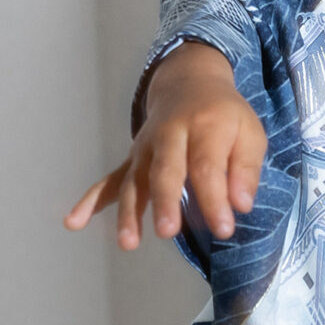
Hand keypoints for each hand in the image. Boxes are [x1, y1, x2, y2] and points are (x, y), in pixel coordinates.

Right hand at [64, 42, 267, 249]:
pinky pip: (110, 179)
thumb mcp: (250, 133)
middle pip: (165, 169)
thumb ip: (246, 169)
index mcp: (205, 125)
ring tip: (128, 242)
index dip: (214, 199)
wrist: (190, 82)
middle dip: (165, 201)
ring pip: (134, 179)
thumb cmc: (225, 116)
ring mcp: (146, 146)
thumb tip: (240, 205)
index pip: (207, 165)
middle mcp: (170, 134)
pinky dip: (91, 201)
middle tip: (168, 231)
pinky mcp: (133, 158)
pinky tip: (74, 222)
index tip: (224, 228)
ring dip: (129, 210)